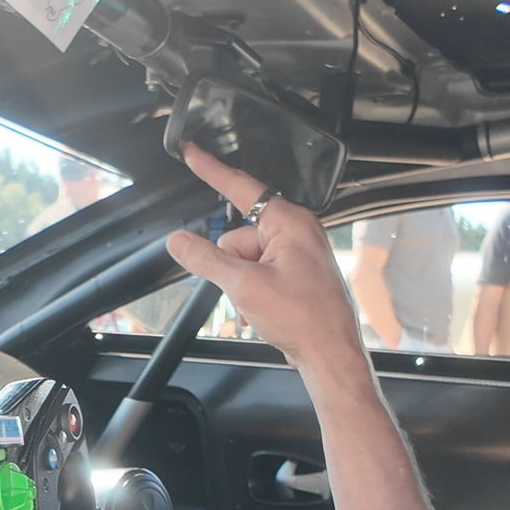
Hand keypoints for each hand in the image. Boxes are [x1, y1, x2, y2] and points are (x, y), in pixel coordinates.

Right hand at [165, 144, 366, 378]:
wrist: (330, 355)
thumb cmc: (305, 319)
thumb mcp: (244, 286)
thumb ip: (206, 260)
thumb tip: (179, 241)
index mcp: (289, 223)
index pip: (240, 186)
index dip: (211, 170)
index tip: (192, 153)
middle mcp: (296, 233)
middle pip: (237, 236)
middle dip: (230, 266)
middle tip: (244, 291)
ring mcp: (297, 254)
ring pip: (245, 259)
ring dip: (240, 285)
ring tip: (258, 307)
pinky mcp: (295, 275)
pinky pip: (258, 274)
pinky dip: (251, 294)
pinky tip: (260, 313)